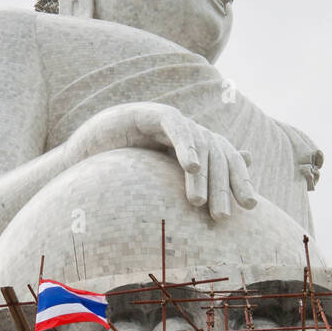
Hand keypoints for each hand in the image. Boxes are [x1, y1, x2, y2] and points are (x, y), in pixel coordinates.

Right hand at [63, 102, 257, 220]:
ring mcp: (168, 121)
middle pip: (218, 152)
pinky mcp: (148, 114)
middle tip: (222, 216)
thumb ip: (199, 182)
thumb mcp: (163, 187)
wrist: (80, 161)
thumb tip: (243, 166)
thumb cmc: (120, 176)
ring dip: (202, 175)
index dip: (239, 180)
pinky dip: (185, 144)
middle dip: (224, 184)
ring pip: (199, 142)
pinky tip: (190, 167)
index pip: (226, 159)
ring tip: (199, 203)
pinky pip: (174, 126)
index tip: (251, 208)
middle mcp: (185, 132)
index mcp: (191, 148)